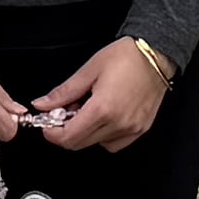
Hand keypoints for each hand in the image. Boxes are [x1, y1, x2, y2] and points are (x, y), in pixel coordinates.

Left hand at [28, 38, 172, 155]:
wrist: (156, 54)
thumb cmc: (127, 56)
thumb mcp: (89, 70)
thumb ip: (64, 92)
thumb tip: (42, 105)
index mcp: (103, 108)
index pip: (68, 137)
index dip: (52, 133)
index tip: (47, 123)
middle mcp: (118, 123)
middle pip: (79, 144)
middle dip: (66, 131)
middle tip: (66, 112)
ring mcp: (131, 129)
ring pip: (96, 144)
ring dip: (85, 132)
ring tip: (88, 110)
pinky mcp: (140, 130)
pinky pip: (114, 143)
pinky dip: (104, 135)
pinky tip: (104, 117)